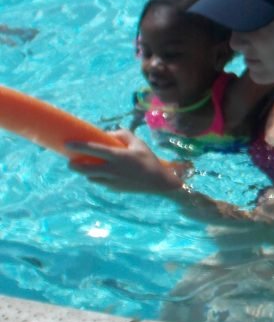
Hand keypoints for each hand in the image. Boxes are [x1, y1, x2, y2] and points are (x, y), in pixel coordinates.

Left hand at [66, 130, 181, 194]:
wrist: (159, 182)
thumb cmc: (149, 160)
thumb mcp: (139, 144)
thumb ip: (123, 135)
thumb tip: (107, 133)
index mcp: (118, 156)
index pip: (94, 150)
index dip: (79, 147)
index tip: (67, 144)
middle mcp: (113, 169)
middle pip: (85, 169)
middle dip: (73, 166)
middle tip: (70, 162)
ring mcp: (112, 181)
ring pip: (91, 178)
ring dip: (86, 173)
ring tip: (88, 167)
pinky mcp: (114, 189)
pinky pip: (101, 183)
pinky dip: (98, 178)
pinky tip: (104, 174)